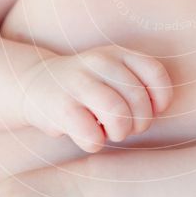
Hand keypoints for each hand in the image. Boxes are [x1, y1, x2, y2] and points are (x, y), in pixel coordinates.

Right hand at [20, 45, 172, 151]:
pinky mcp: (60, 106)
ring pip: (118, 115)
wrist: (34, 84)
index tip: (152, 111)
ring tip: (109, 132)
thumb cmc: (86, 88)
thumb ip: (138, 85)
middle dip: (139, 123)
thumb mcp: (113, 73)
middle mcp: (99, 62)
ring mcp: (78, 82)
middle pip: (138, 99)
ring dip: (119, 133)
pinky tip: (86, 135)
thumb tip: (156, 111)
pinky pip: (91, 136)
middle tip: (127, 127)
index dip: (161, 98)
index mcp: (118, 53)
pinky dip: (94, 143)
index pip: (155, 73)